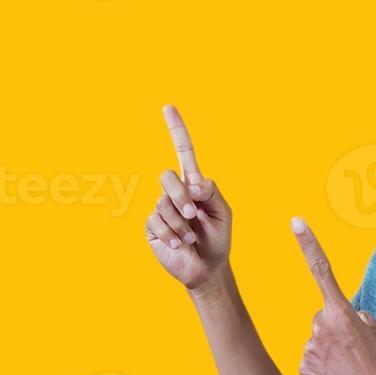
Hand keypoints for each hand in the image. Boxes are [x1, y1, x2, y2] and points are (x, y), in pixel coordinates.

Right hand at [145, 104, 232, 289]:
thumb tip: (191, 183)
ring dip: (181, 224)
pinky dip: (172, 234)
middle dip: (181, 196)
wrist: (207, 267)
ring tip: (191, 238)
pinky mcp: (152, 226)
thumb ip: (211, 192)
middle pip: (167, 177)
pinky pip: (156, 222)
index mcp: (194, 185)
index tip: (168, 107)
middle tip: (194, 214)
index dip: (176, 130)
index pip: (184, 152)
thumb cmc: (218, 238)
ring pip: (163, 203)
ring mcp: (161, 208)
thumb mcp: (224, 213)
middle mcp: (175, 192)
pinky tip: (180, 244)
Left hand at [291, 217, 375, 374]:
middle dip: (334, 330)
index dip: (308, 244)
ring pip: (316, 342)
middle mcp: (321, 327)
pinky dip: (322, 369)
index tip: (296, 221)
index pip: (322, 271)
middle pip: (322, 318)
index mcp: (342, 313)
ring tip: (350, 370)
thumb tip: (352, 317)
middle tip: (355, 353)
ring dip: (329, 352)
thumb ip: (362, 318)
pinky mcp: (303, 369)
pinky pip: (310, 361)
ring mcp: (309, 349)